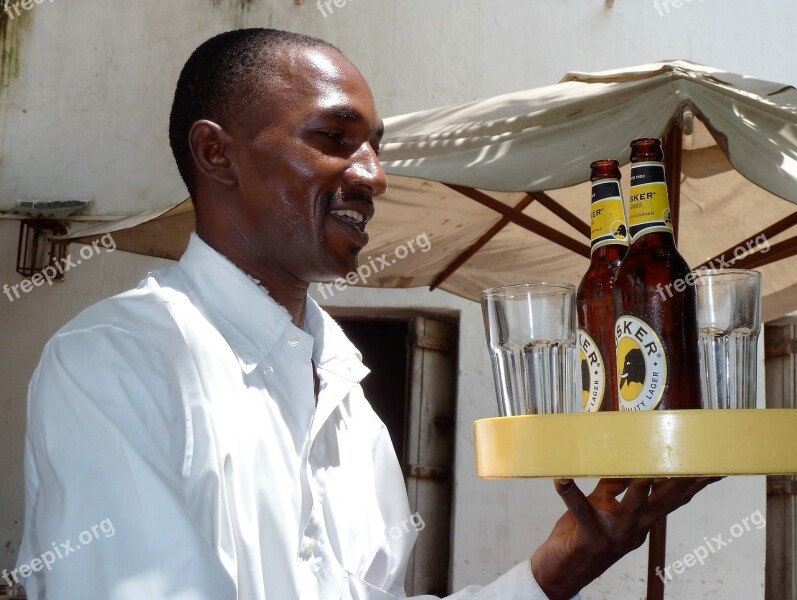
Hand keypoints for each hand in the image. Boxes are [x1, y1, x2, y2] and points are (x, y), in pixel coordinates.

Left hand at [530, 477, 718, 599]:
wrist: (561, 573)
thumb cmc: (581, 536)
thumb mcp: (601, 507)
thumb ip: (612, 485)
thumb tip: (624, 458)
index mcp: (640, 520)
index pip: (672, 499)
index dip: (693, 483)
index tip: (712, 466)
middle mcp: (633, 528)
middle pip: (662, 502)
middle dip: (680, 482)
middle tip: (695, 460)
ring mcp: (613, 534)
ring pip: (632, 507)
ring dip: (639, 487)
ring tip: (644, 468)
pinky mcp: (588, 537)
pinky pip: (580, 511)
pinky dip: (570, 493)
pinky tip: (562, 479)